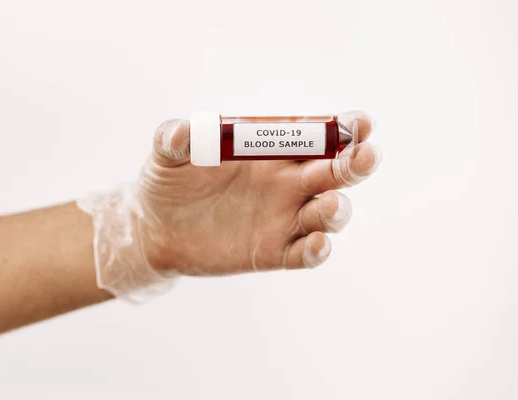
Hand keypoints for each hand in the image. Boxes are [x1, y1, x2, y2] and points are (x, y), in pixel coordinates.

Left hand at [79, 111, 380, 296]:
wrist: (156, 228)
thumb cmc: (168, 181)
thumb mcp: (167, 154)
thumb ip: (175, 138)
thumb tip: (183, 132)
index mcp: (270, 150)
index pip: (315, 135)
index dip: (342, 128)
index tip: (358, 123)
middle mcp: (286, 182)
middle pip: (335, 172)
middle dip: (355, 163)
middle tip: (364, 155)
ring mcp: (283, 218)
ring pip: (327, 214)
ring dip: (336, 209)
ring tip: (328, 203)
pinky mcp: (273, 251)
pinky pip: (304, 254)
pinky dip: (316, 251)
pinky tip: (316, 244)